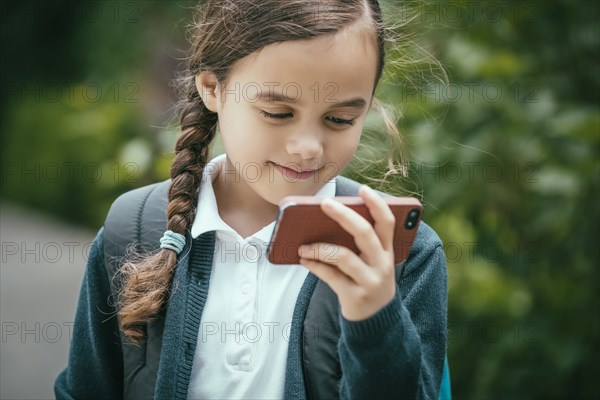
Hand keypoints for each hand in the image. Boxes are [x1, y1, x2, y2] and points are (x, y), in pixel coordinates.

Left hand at [298, 185, 396, 320]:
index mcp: (388, 252)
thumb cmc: (368, 281)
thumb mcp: (373, 263)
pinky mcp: (355, 297)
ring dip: (320, 248)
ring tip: (303, 244)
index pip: (387, 222)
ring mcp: (370, 281)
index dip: (377, 204)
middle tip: (324, 203)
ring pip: (344, 256)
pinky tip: (303, 259)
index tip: (363, 189)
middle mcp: (382, 265)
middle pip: (365, 233)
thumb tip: (328, 220)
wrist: (377, 322)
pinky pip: (331, 276)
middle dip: (344, 215)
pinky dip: (315, 265)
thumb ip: (360, 244)